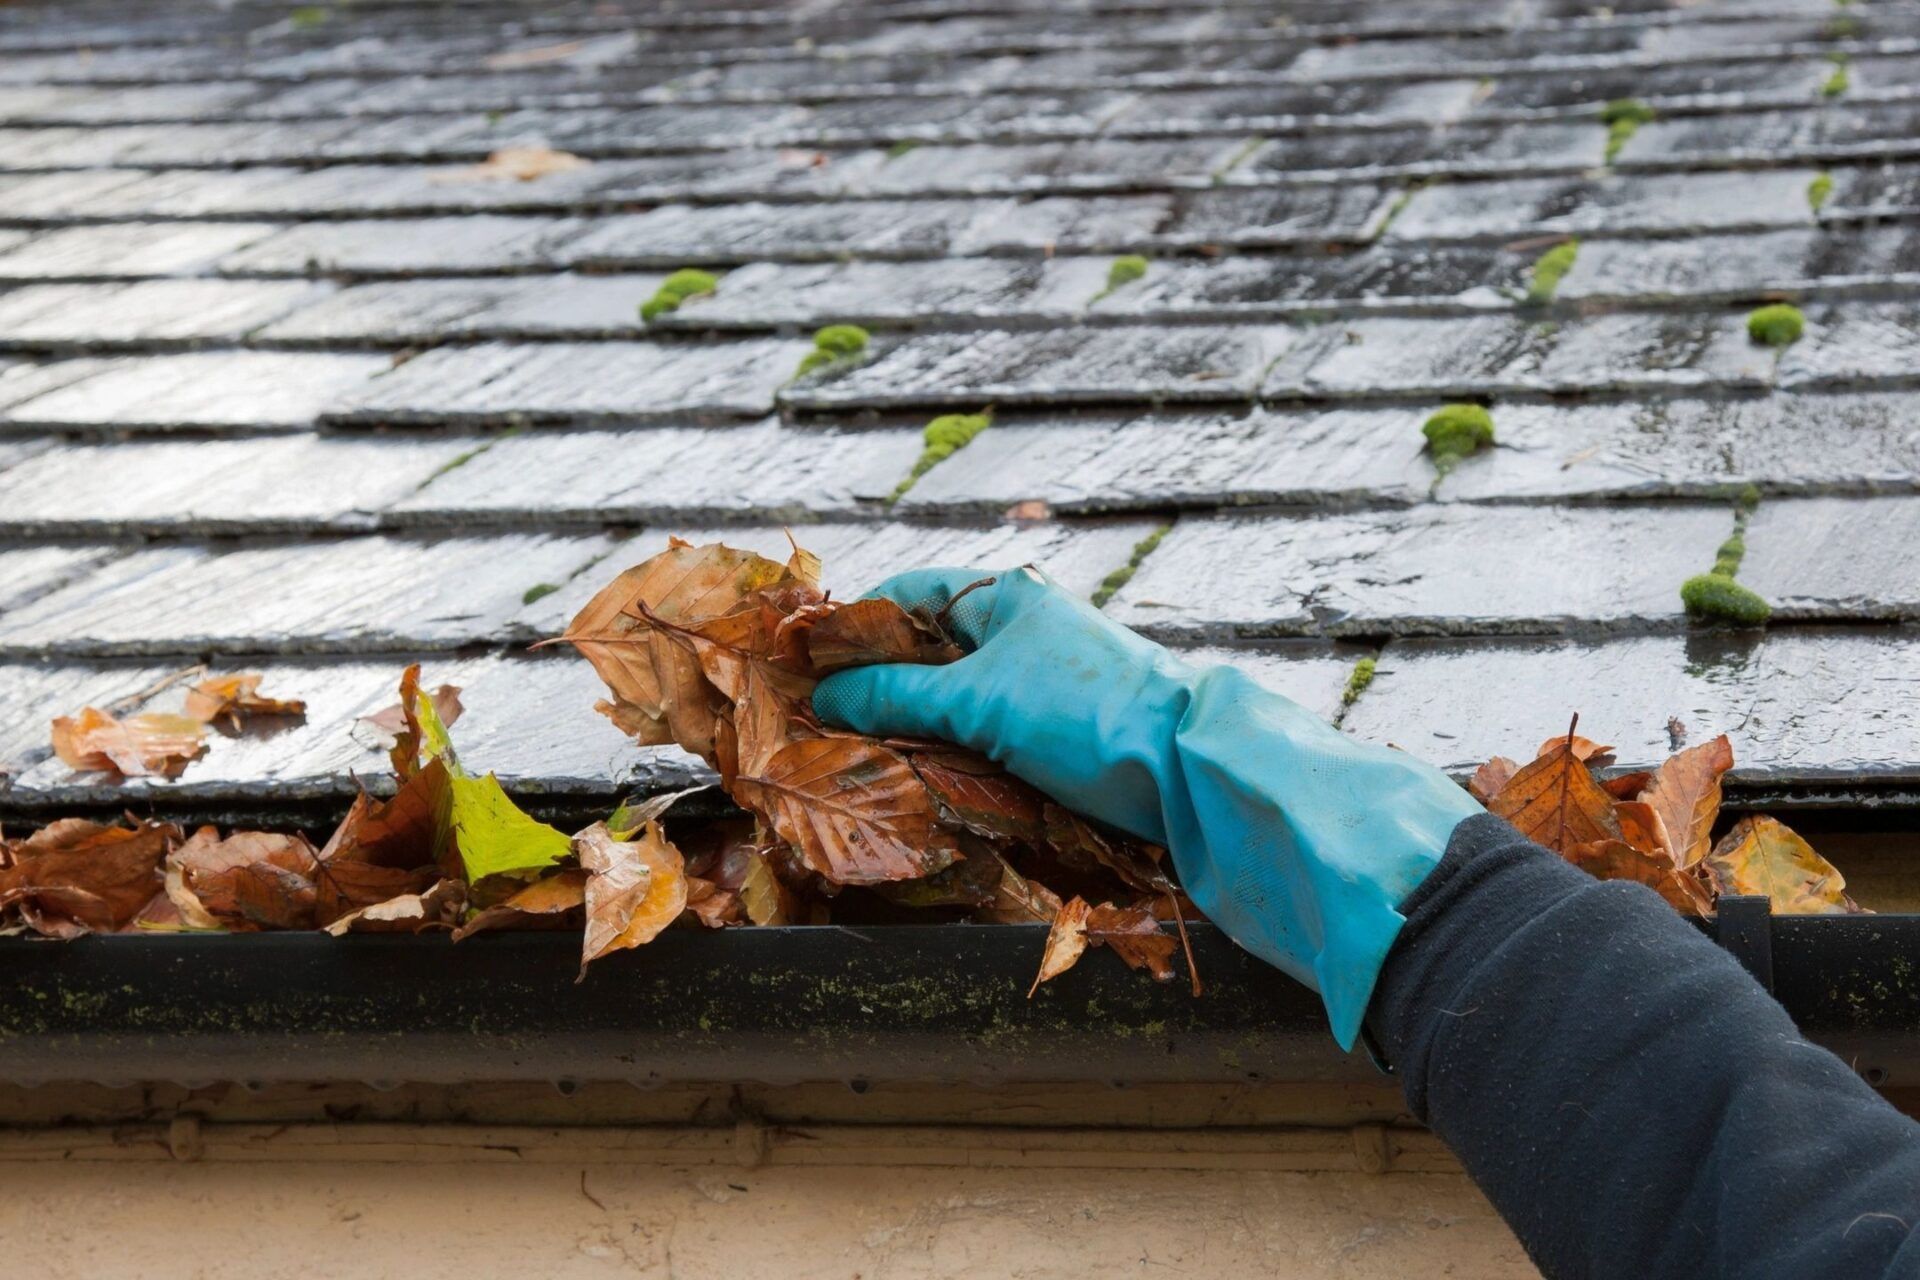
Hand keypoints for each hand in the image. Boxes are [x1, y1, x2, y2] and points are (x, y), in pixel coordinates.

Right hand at [813, 565, 1482, 1048]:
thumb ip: (895, 696)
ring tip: (851, 759)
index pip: (906, 595)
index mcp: (1004, 597)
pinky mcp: (1052, 736)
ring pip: (949, 701)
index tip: (799, 667)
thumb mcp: (979, 701)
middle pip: (924, 650)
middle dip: (871, 685)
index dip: (851, 627)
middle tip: (814, 724)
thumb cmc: (1086, 713)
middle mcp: (1020, 631)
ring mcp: (1037, 685)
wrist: (1190, 771)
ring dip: (906, 729)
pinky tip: (914, 782)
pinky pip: (980, 738)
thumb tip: (820, 698)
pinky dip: (946, 756)